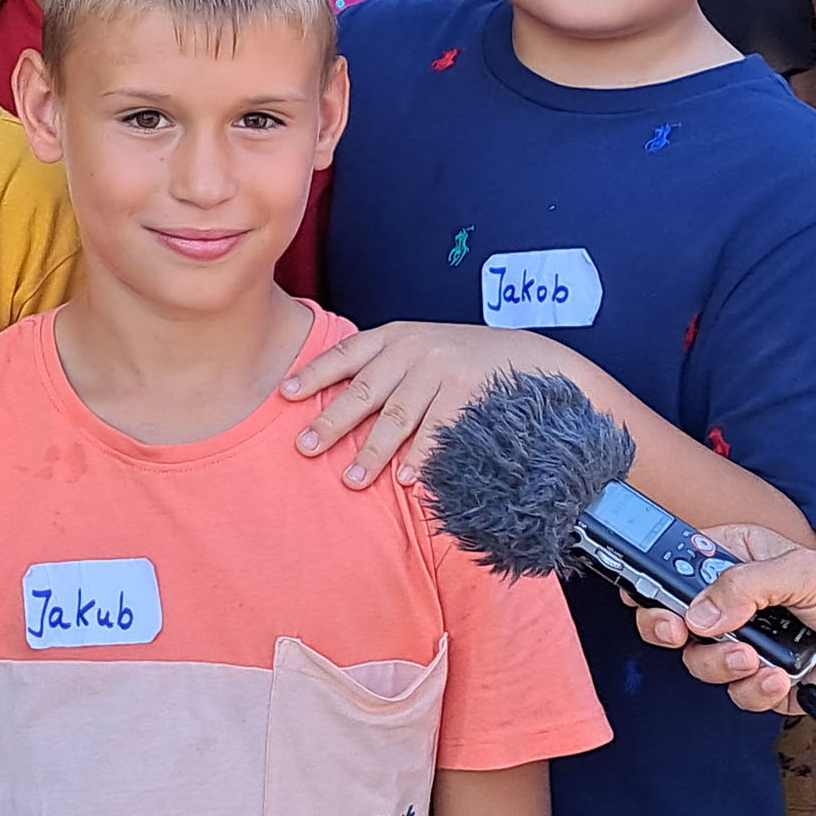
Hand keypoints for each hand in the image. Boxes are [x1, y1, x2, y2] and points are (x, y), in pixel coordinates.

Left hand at [282, 319, 542, 487]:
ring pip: (398, 417)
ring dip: (373, 452)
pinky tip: (405, 479)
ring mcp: (444, 369)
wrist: (530, 356)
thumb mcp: (421, 349)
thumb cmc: (464, 359)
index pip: (347, 354)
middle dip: (332, 421)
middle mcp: (416, 348)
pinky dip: (420, 457)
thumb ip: (384, 367)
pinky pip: (438, 431)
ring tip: (352, 478)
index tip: (286, 395)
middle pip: (364, 390)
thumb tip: (333, 403)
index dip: (315, 374)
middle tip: (305, 448)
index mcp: (397, 336)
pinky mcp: (470, 392)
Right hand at [628, 537, 815, 715]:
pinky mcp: (770, 684)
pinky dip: (755, 689)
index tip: (641, 588)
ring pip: (701, 660)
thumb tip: (698, 613)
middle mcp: (740, 604)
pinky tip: (782, 678)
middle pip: (674, 616)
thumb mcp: (804, 570)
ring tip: (753, 658)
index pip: (680, 562)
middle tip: (678, 631)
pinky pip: (740, 693)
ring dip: (720, 662)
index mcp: (742, 561)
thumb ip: (744, 585)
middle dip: (666, 626)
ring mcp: (753, 645)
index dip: (653, 575)